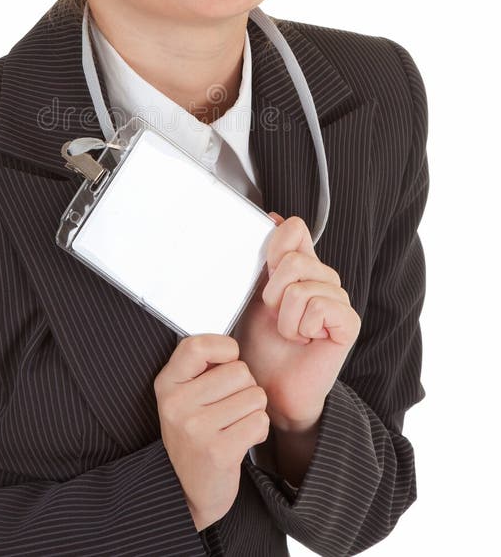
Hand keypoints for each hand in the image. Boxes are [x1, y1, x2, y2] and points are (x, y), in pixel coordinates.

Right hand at [154, 333, 269, 530]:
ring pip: (254, 396)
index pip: (198, 346)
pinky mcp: (219, 452)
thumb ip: (200, 368)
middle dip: (245, 387)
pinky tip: (241, 439)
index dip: (224, 348)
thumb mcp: (183, 396)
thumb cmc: (193, 435)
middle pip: (239, 371)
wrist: (187, 490)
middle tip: (230, 406)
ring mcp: (196, 429)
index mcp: (167, 384)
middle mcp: (176, 404)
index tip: (227, 361)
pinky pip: (260, 421)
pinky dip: (258, 430)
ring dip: (253, 410)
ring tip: (234, 424)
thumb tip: (232, 347)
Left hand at [232, 215, 360, 430]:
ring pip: (302, 286)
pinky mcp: (348, 322)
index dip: (274, 247)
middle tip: (275, 316)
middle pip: (294, 258)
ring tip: (289, 332)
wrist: (269, 385)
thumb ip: (266, 258)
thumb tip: (274, 217)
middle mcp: (323, 278)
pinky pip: (319, 306)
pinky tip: (305, 340)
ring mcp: (339, 299)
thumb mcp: (254, 293)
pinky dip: (301, 327)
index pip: (294, 229)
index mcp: (302, 266)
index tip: (266, 273)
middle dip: (273, 292)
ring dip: (284, 316)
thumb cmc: (261, 344)